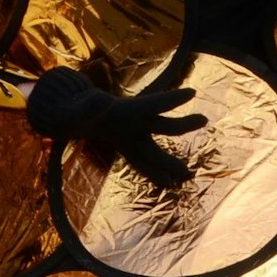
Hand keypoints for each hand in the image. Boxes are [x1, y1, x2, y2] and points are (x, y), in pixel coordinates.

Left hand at [25, 66, 206, 184]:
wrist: (74, 119)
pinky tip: (167, 184)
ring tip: (185, 174)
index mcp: (126, 109)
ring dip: (169, 162)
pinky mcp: (128, 149)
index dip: (171, 99)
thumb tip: (99, 99)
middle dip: (183, 124)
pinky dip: (153, 173)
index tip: (192, 91)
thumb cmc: (75, 111)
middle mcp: (136, 123)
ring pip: (155, 151)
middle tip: (203, 119)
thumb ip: (89, 107)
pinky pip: (142, 163)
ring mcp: (134, 137)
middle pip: (164, 125)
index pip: (152, 103)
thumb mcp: (78, 109)